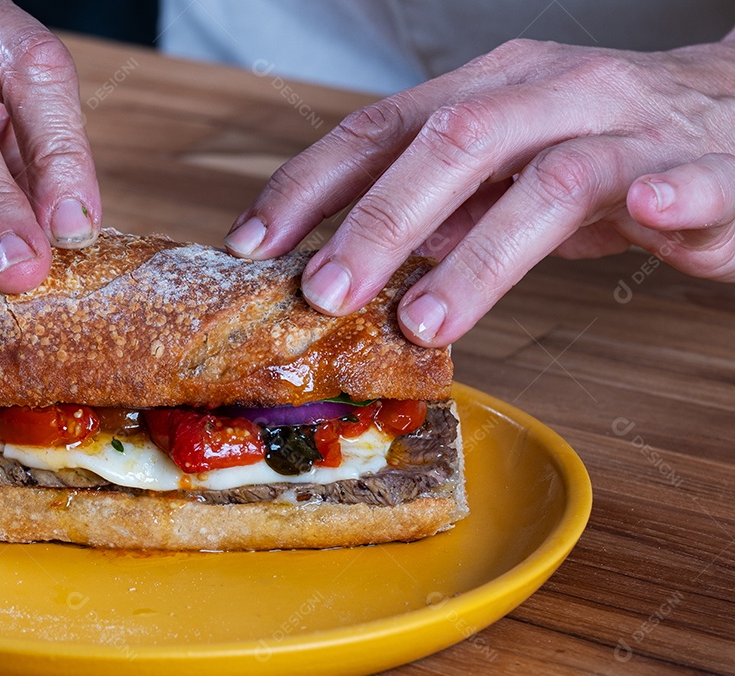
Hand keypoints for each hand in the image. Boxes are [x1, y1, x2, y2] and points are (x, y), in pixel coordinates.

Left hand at [224, 36, 734, 345]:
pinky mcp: (707, 168)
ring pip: (551, 179)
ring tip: (424, 318)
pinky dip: (671, 198)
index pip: (380, 129)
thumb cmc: (605, 148)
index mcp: (488, 91)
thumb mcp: (500, 173)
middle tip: (324, 294)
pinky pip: (688, 180)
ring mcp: (630, 128)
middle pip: (451, 143)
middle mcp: (551, 95)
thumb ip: (435, 210)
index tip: (251, 246)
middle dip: (377, 222)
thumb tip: (343, 261)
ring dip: (482, 253)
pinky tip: (647, 214)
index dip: (309, 185)